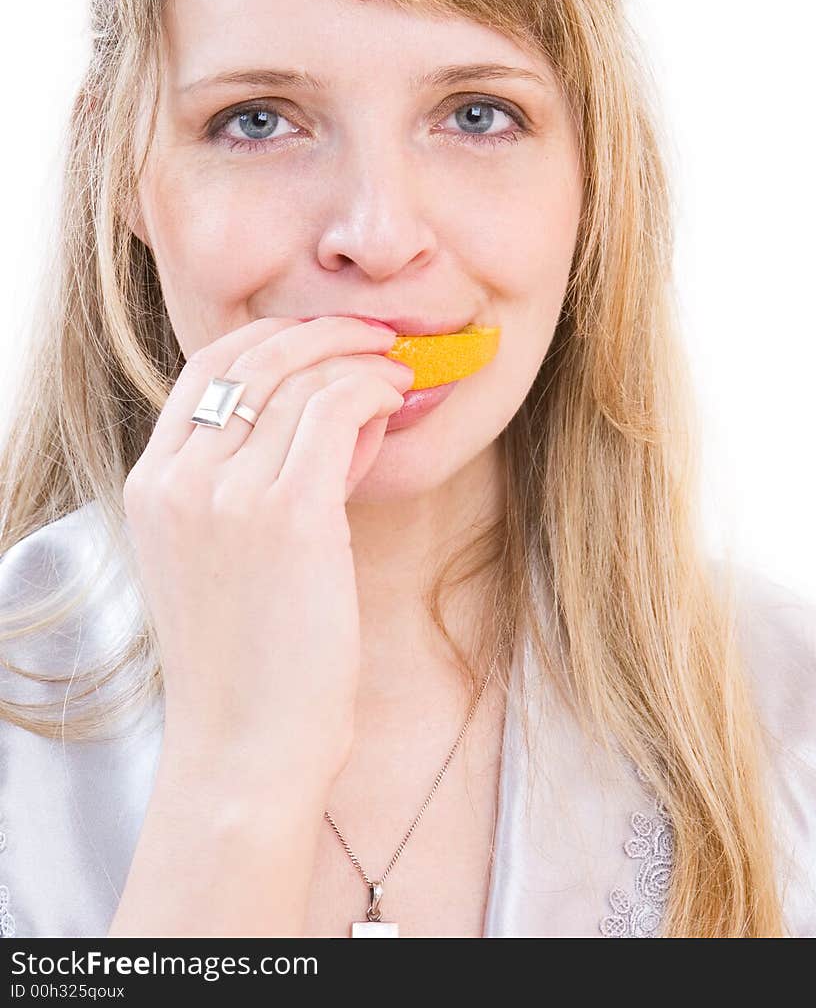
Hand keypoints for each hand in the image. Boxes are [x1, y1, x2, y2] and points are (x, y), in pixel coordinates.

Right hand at [122, 315, 414, 783]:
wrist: (246, 748)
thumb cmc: (250, 660)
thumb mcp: (224, 556)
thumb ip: (257, 479)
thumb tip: (335, 411)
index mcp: (152, 484)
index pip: (205, 368)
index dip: (271, 337)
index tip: (323, 336)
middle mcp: (178, 479)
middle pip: (253, 356)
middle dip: (323, 332)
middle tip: (376, 336)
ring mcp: (224, 494)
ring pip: (301, 378)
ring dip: (359, 359)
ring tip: (399, 371)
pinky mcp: (285, 513)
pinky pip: (334, 410)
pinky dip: (371, 389)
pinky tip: (396, 398)